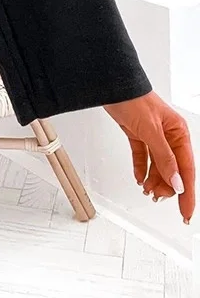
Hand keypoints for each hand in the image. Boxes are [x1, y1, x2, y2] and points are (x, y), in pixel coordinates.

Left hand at [104, 91, 194, 223]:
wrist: (111, 84)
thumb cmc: (133, 98)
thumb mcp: (150, 130)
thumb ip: (164, 157)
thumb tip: (177, 182)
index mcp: (178, 133)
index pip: (186, 169)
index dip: (186, 193)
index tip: (185, 213)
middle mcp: (169, 135)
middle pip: (172, 170)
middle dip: (165, 186)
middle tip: (155, 196)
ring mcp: (153, 135)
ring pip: (157, 165)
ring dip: (153, 179)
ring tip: (146, 190)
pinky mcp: (138, 133)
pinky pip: (143, 156)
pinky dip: (141, 168)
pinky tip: (139, 178)